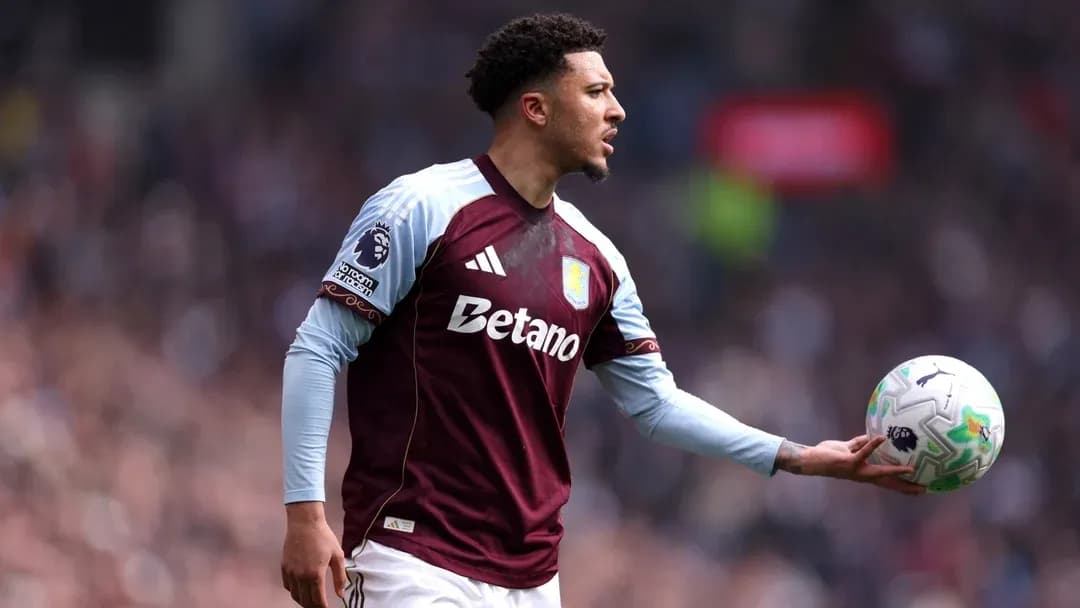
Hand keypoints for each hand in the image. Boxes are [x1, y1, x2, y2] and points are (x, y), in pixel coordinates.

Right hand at [281, 503, 347, 607]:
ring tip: (311, 600)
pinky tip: (301, 588)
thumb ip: (340, 577)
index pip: (317, 600)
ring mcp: (291, 572)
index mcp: (315, 574)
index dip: (322, 607)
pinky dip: (294, 591)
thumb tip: (340, 594)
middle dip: (313, 606)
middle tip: (320, 605)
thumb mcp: (337, 555)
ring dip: (303, 600)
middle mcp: (301, 576)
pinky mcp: (284, 567)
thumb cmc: (323, 537)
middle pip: (305, 601)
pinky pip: (287, 586)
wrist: (304, 522)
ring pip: (295, 595)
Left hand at [775, 435, 925, 494]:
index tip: (919, 489)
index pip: (886, 481)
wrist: (811, 460)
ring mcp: (856, 470)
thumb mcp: (848, 448)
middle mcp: (862, 474)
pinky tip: (882, 439)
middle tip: (923, 489)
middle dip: (905, 486)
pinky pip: (862, 453)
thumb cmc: (828, 455)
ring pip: (879, 472)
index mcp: (864, 472)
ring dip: (895, 471)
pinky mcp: (848, 461)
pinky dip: (872, 445)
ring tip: (911, 469)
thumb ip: (862, 444)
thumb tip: (876, 436)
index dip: (902, 485)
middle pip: (888, 482)